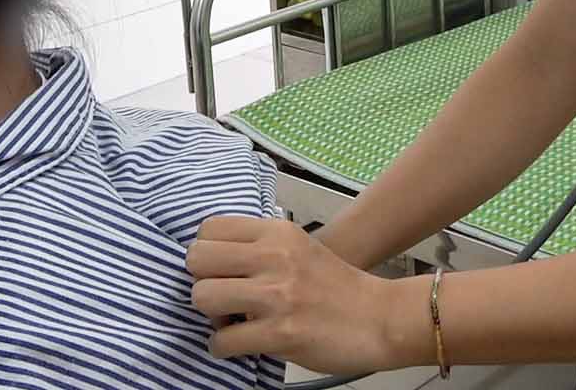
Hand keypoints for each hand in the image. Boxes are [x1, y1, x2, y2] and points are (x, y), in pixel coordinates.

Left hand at [187, 216, 428, 374]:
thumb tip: (214, 260)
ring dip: (210, 316)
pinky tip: (239, 344)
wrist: (378, 318)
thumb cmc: (336, 286)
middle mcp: (274, 257)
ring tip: (230, 321)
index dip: (208, 253)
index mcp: (278, 233)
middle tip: (222, 298)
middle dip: (202, 282)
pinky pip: (221, 340)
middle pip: (197, 259)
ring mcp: (277, 296)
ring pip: (202, 297)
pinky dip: (223, 347)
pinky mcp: (279, 333)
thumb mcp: (299, 247)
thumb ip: (261, 247)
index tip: (222, 271)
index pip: (209, 228)